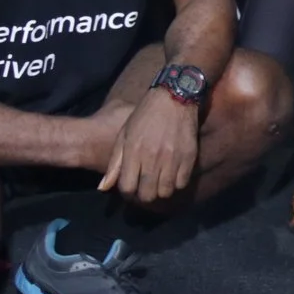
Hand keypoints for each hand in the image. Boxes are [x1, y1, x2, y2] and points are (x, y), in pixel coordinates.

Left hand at [101, 88, 199, 204]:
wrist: (174, 97)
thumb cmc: (144, 116)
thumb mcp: (124, 135)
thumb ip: (115, 163)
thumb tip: (103, 188)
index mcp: (134, 152)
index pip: (127, 188)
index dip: (127, 192)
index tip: (130, 186)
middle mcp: (153, 158)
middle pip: (147, 195)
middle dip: (143, 194)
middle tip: (145, 186)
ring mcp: (172, 159)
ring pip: (165, 192)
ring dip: (160, 190)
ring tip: (159, 180)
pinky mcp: (189, 157)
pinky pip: (182, 183)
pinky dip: (176, 182)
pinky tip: (172, 173)